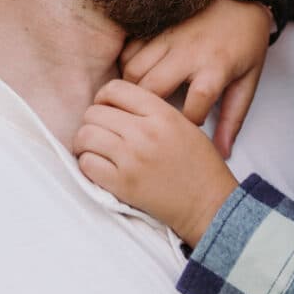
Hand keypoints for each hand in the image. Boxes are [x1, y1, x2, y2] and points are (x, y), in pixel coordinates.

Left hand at [74, 79, 237, 246]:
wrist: (208, 204)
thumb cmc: (199, 165)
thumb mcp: (183, 124)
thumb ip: (151, 110)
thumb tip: (115, 106)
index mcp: (161, 114)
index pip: (115, 89)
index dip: (103, 97)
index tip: (106, 109)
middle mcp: (144, 133)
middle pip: (94, 112)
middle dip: (92, 122)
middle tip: (100, 133)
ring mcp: (132, 159)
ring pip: (85, 136)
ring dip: (85, 143)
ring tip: (94, 150)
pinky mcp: (123, 184)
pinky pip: (87, 164)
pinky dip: (87, 165)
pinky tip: (99, 167)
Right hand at [120, 0, 270, 157]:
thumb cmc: (246, 42)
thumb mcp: (248, 80)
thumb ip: (234, 118)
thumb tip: (222, 153)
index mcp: (215, 68)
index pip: (192, 109)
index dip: (187, 124)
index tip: (187, 127)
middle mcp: (189, 53)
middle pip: (151, 90)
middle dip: (145, 110)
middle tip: (148, 120)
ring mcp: (169, 37)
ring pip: (133, 70)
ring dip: (131, 89)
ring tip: (138, 102)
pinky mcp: (156, 26)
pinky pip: (130, 50)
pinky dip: (126, 66)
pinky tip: (135, 77)